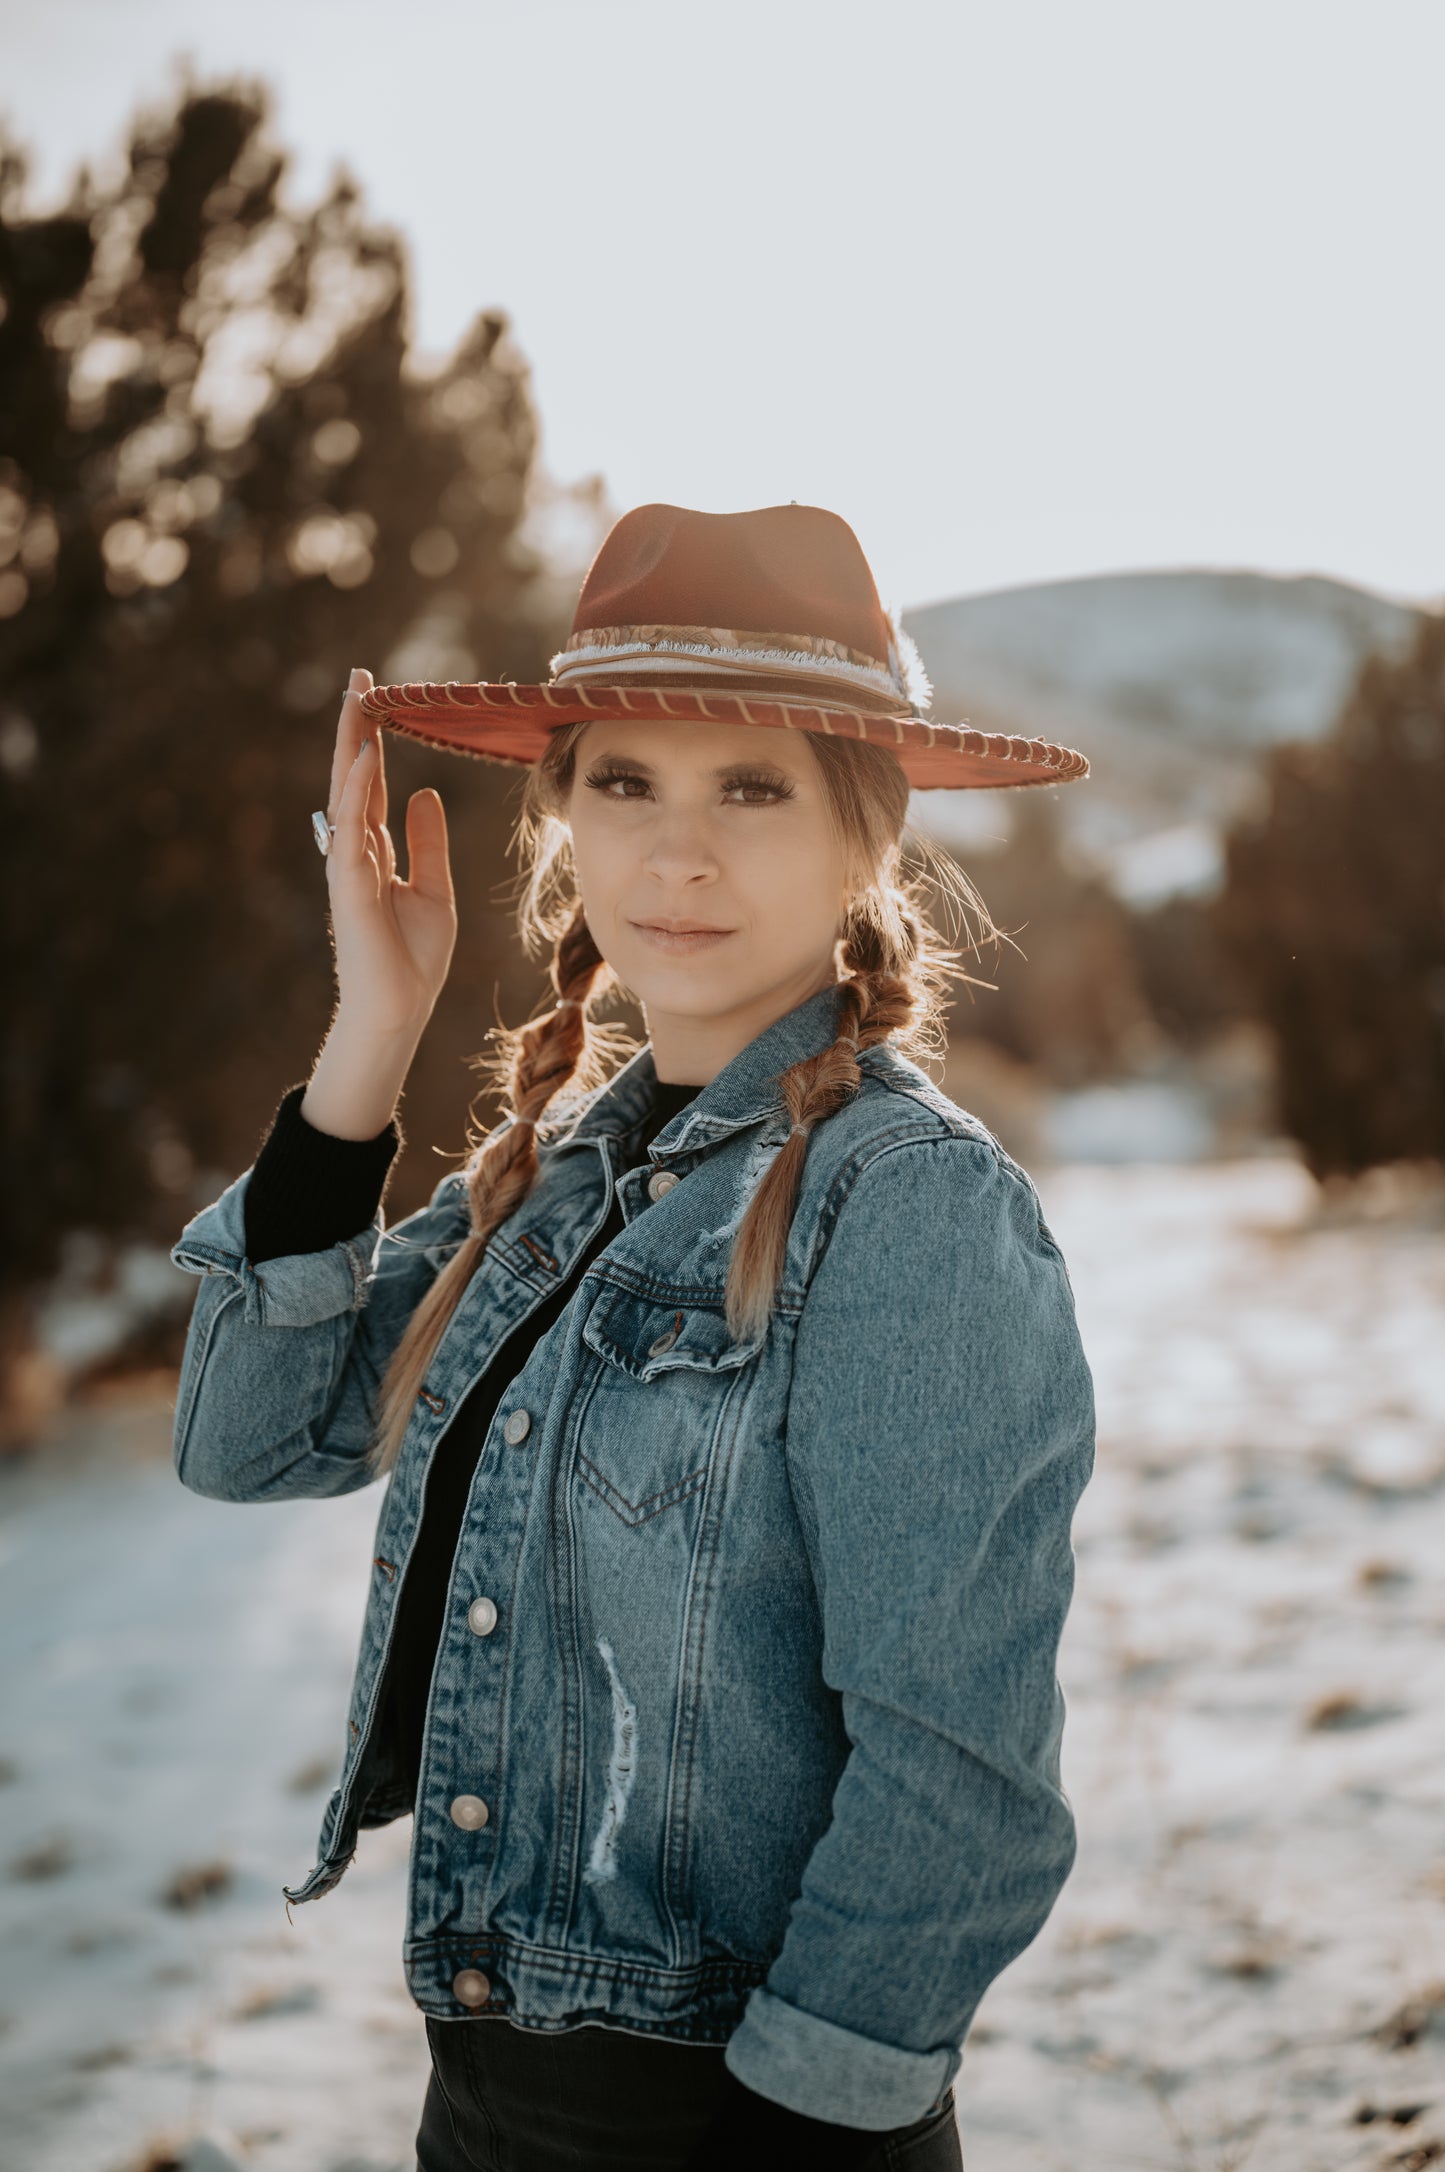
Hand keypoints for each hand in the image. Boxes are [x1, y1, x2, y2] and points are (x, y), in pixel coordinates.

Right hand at [324, 666, 456, 1040]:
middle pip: (352, 777)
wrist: (400, 1011)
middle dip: (354, 726)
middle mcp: (355, 852)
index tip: (374, 697)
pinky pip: (350, 829)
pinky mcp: (349, 888)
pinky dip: (358, 791)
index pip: (369, 784)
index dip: (371, 740)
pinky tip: (369, 755)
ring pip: (346, 793)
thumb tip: (425, 794)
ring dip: (351, 744)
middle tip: (359, 677)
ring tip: (358, 698)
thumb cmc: (413, 960)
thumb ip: (426, 843)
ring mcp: (348, 868)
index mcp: (373, 852)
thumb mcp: (433, 890)